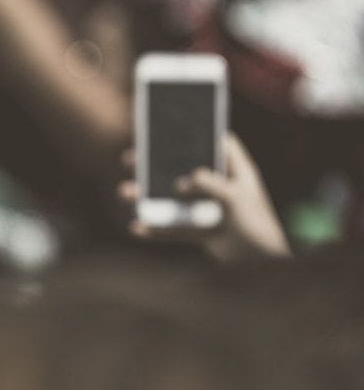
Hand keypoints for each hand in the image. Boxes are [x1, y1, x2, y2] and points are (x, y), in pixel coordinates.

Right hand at [118, 134, 290, 261]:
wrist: (263, 265)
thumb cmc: (259, 227)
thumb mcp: (237, 199)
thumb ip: (211, 186)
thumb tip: (183, 181)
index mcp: (234, 172)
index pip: (217, 145)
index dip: (198, 133)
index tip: (171, 124)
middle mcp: (218, 187)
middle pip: (182, 169)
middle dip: (154, 165)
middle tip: (130, 159)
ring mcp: (207, 209)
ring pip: (171, 198)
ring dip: (147, 196)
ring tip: (125, 192)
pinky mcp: (200, 230)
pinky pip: (173, 227)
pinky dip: (155, 229)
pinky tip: (137, 227)